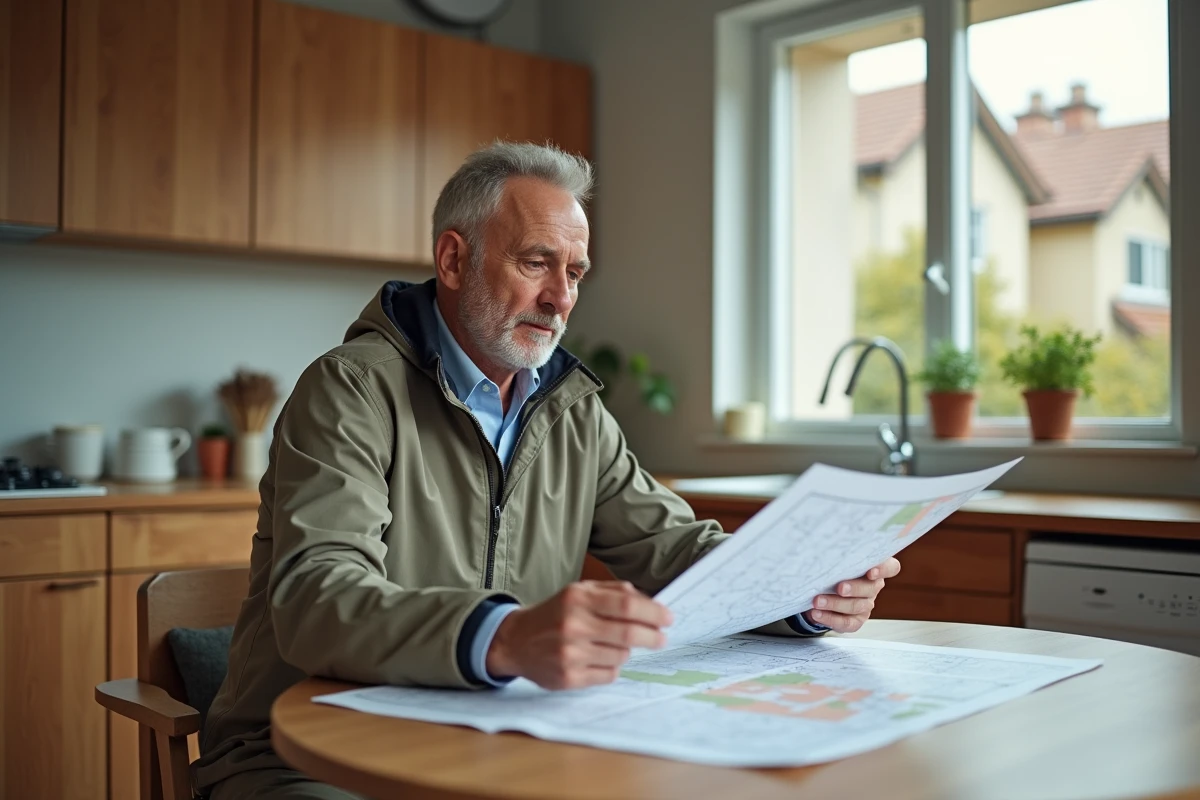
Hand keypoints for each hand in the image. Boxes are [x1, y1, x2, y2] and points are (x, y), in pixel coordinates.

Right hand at [486, 580, 672, 690]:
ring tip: (613, 645)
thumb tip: (650, 602)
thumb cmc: (554, 614)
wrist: (515, 642)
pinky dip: (612, 667)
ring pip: (621, 656)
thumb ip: (614, 592)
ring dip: (626, 651)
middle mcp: (573, 626)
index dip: (653, 613)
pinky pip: (608, 675)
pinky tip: (599, 659)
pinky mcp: (569, 678)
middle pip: (629, 634)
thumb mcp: (579, 592)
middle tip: (661, 638)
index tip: (668, 618)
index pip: (627, 605)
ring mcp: (570, 654)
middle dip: (652, 637)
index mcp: (578, 599)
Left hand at [804, 557, 900, 633]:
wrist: (821, 591)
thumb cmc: (832, 569)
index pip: (890, 567)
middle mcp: (873, 587)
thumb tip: (822, 547)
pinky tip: (816, 613)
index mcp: (874, 568)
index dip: (883, 570)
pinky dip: (830, 618)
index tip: (871, 571)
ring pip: (856, 606)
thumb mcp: (837, 558)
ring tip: (817, 601)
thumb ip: (838, 554)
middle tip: (839, 588)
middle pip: (871, 588)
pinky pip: (846, 622)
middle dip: (854, 588)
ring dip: (836, 604)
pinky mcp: (855, 620)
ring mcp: (866, 605)